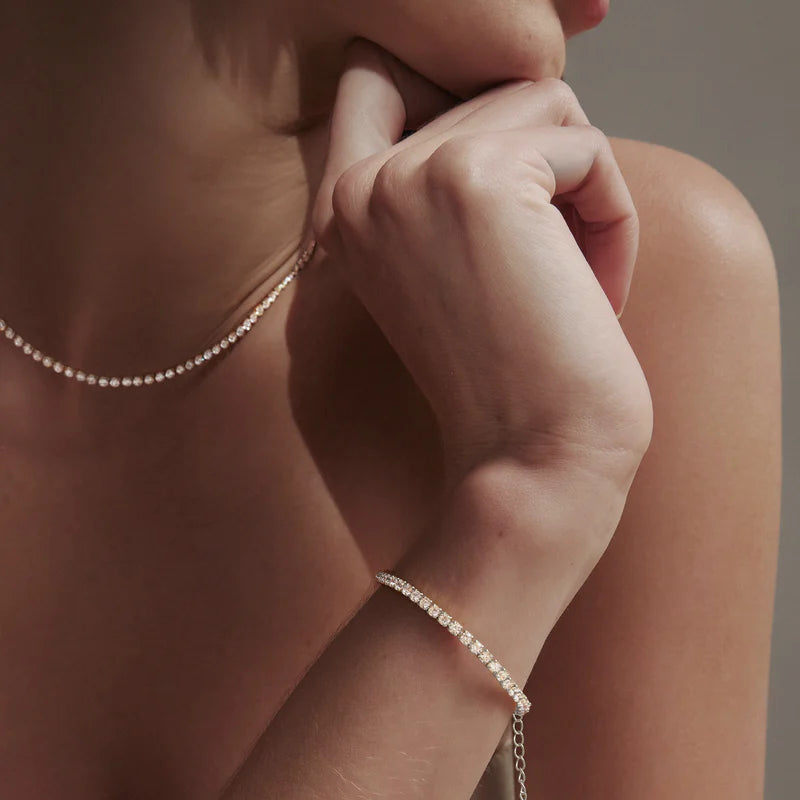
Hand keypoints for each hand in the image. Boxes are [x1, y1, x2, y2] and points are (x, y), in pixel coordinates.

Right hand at [312, 40, 651, 488]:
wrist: (526, 464)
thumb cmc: (507, 380)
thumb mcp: (450, 272)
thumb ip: (447, 181)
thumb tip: (519, 97)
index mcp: (344, 211)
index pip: (378, 76)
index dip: (457, 104)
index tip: (506, 183)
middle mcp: (363, 185)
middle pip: (491, 96)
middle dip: (546, 171)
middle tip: (552, 272)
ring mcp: (412, 177)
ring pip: (543, 107)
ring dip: (582, 192)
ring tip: (570, 279)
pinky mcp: (479, 179)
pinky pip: (586, 149)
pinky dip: (613, 217)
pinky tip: (593, 291)